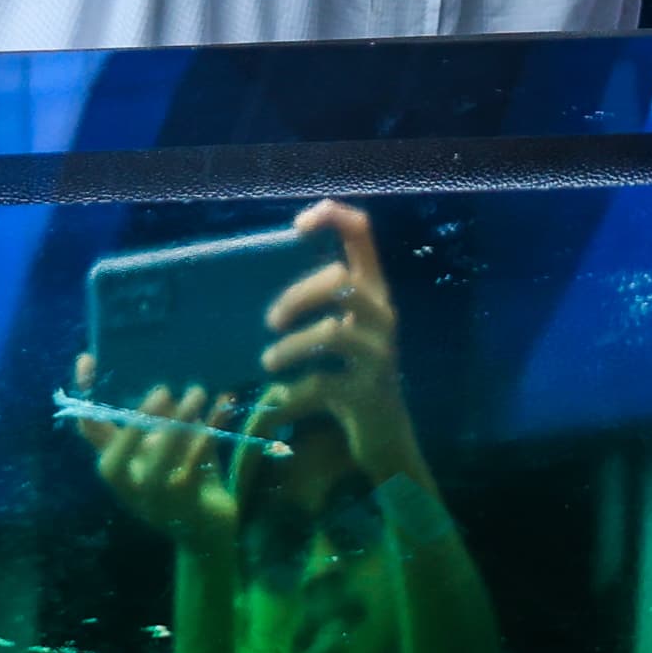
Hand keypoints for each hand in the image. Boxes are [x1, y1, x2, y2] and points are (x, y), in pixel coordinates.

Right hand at [72, 359, 238, 564]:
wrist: (208, 534)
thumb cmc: (185, 483)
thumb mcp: (168, 450)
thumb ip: (162, 426)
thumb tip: (169, 396)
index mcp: (119, 466)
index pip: (90, 431)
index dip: (84, 397)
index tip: (87, 359)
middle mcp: (129, 487)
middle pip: (114, 462)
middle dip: (135, 425)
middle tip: (162, 390)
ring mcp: (155, 503)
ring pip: (156, 467)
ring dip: (178, 426)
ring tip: (197, 392)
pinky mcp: (186, 508)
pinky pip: (192, 472)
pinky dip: (204, 439)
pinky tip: (221, 410)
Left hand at [258, 200, 421, 481]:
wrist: (385, 436)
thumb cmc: (352, 375)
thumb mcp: (344, 330)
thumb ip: (323, 299)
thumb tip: (266, 276)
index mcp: (375, 292)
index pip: (363, 234)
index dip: (333, 217)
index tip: (297, 226)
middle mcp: (383, 316)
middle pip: (341, 281)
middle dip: (297, 296)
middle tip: (271, 321)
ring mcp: (380, 356)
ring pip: (332, 333)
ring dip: (290, 348)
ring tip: (268, 362)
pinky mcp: (369, 393)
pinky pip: (322, 385)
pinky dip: (291, 395)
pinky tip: (278, 403)